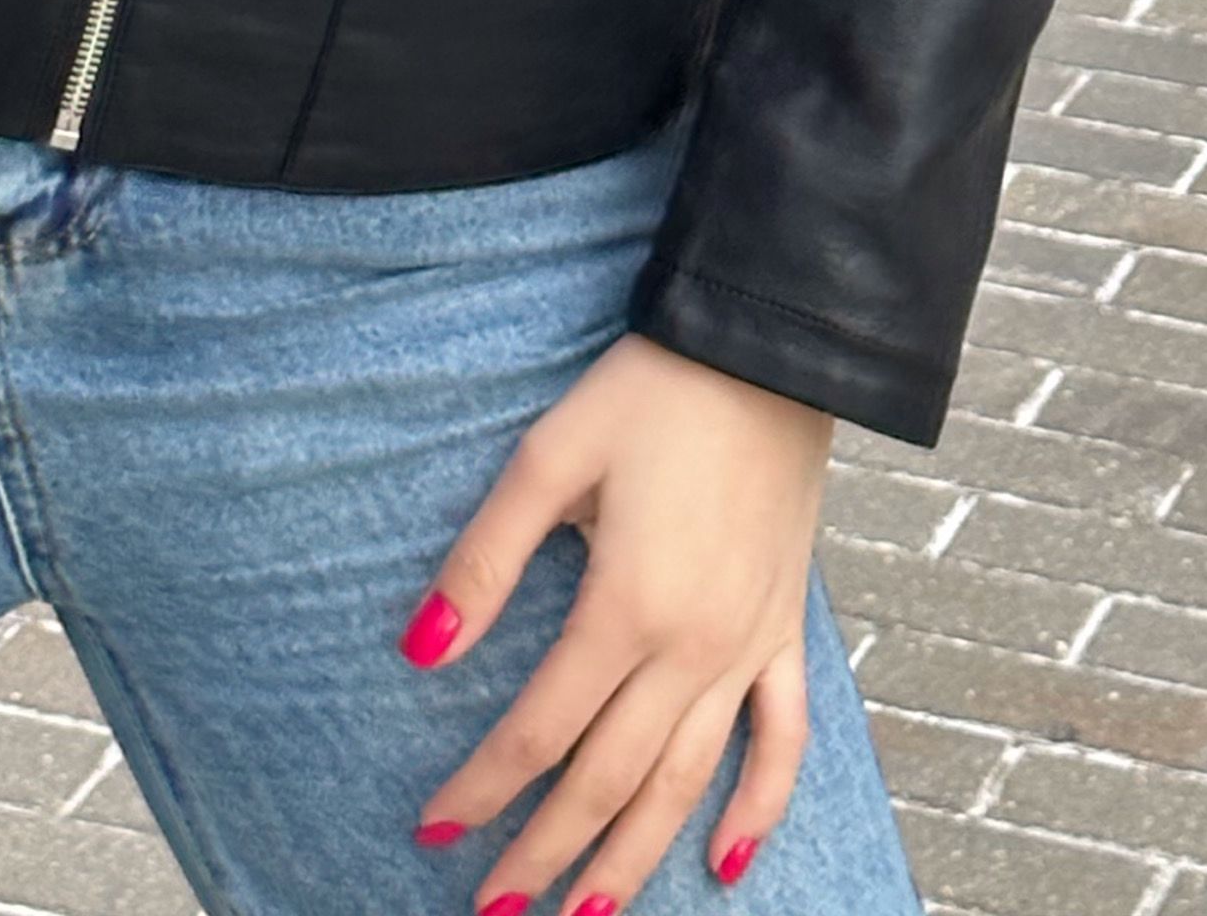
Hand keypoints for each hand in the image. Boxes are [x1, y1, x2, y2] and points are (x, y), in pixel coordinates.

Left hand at [399, 331, 833, 907]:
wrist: (767, 346)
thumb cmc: (651, 390)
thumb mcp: (548, 456)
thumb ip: (485, 561)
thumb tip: (420, 651)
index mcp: (626, 606)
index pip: (539, 730)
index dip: (483, 788)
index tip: (434, 828)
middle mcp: (692, 647)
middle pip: (608, 779)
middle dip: (546, 853)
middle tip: (493, 908)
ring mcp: (747, 645)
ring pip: (686, 783)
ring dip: (634, 858)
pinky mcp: (785, 628)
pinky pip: (782, 740)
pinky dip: (759, 808)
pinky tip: (727, 861)